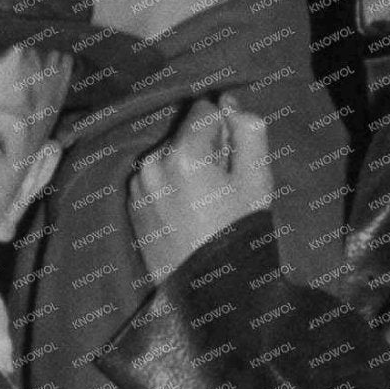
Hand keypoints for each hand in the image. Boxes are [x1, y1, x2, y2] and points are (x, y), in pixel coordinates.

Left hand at [129, 93, 273, 285]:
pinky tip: (186, 213)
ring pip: (168, 156)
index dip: (225, 129)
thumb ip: (249, 131)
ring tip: (204, 203)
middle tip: (222, 187)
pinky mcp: (131, 204)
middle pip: (184, 134)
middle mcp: (152, 162)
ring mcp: (137, 185)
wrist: (208, 288)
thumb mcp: (258, 179)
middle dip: (204, 148)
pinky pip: (154, 179)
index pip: (205, 110)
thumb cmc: (239, 232)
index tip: (234, 159)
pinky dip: (170, 185)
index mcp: (183, 153)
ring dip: (185, 166)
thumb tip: (229, 101)